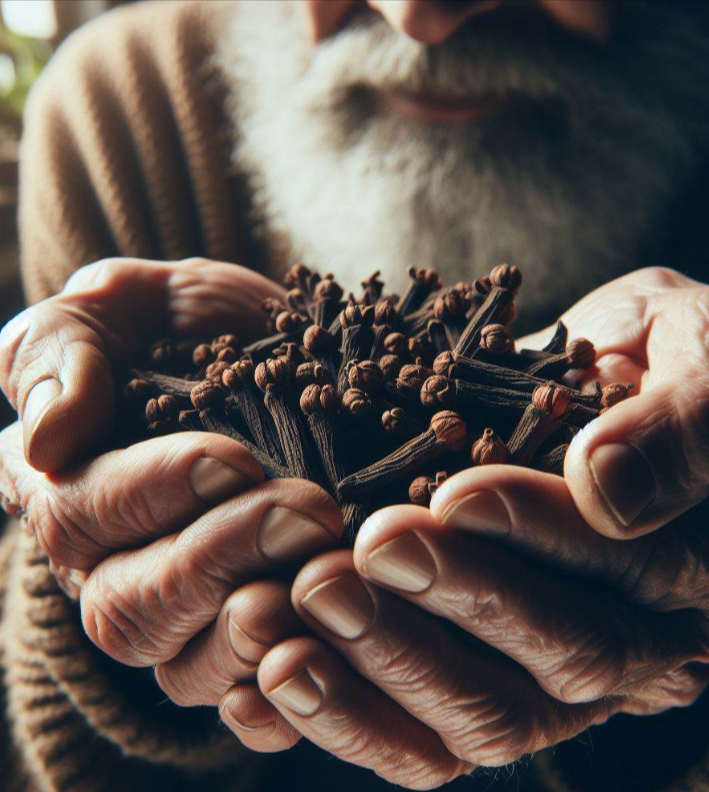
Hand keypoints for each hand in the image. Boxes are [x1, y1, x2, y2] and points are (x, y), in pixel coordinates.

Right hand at [0, 257, 342, 748]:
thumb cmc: (197, 323)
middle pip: (130, 606)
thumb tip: (44, 439)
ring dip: (255, 631)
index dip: (151, 493)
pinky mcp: (240, 633)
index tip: (233, 459)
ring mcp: (180, 609)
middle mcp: (112, 562)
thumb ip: (63, 350)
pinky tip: (321, 657)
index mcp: (68, 484)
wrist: (287, 352)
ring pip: (184, 664)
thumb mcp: (127, 302)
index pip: (78, 513)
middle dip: (220, 558)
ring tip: (326, 575)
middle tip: (308, 510)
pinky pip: (243, 696)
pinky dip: (278, 690)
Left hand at [217, 268, 708, 788]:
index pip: (638, 569)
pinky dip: (353, 716)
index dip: (543, 536)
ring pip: (492, 718)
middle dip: (458, 604)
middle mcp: (656, 644)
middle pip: (565, 661)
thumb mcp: (699, 338)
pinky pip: (430, 738)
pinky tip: (278, 674)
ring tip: (307, 604)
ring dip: (392, 666)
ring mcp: (572, 681)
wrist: (600, 379)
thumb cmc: (655, 348)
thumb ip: (687, 411)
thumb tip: (611, 488)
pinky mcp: (499, 687)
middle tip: (366, 549)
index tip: (454, 494)